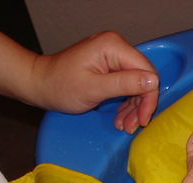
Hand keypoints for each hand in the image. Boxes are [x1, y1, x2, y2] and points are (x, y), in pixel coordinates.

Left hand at [29, 31, 158, 132]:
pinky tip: (119, 118)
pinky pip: (125, 85)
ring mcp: (112, 56)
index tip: (142, 119)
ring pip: (135, 85)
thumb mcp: (93, 88)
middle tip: (132, 126)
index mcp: (113, 46)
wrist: (40, 85)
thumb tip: (152, 81)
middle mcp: (116, 47)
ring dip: (132, 108)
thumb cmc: (60, 86)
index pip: (146, 71)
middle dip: (139, 105)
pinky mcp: (108, 67)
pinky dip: (124, 104)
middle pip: (142, 78)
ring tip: (124, 126)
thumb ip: (124, 84)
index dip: (148, 97)